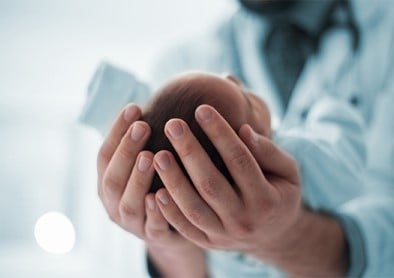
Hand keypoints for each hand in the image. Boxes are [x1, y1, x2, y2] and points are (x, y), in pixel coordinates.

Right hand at [97, 104, 206, 276]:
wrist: (177, 228)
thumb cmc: (167, 183)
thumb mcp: (157, 160)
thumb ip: (159, 135)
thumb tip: (197, 89)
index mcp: (110, 181)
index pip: (105, 153)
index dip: (116, 131)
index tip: (135, 107)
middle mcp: (114, 202)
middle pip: (112, 177)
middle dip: (125, 150)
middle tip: (143, 126)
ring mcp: (132, 223)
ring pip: (127, 203)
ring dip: (137, 178)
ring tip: (151, 156)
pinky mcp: (153, 238)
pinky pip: (152, 227)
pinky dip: (155, 212)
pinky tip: (164, 194)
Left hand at [152, 104, 302, 255]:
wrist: (274, 235)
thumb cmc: (280, 193)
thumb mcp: (288, 172)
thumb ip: (269, 152)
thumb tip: (243, 129)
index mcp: (267, 200)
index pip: (240, 161)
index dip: (220, 134)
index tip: (202, 109)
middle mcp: (244, 220)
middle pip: (211, 184)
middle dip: (190, 152)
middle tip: (172, 124)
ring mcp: (224, 235)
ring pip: (193, 208)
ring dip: (173, 181)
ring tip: (157, 154)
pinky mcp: (208, 243)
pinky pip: (185, 228)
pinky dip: (168, 212)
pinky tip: (153, 190)